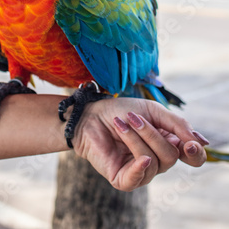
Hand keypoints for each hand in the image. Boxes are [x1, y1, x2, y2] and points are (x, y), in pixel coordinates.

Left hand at [72, 98, 207, 191]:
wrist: (90, 115)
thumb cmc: (119, 111)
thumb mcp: (152, 110)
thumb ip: (177, 124)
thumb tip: (201, 143)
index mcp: (167, 143)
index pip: (192, 157)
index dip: (195, 153)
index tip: (190, 143)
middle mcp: (157, 160)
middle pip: (171, 156)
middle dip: (152, 134)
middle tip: (133, 118)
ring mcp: (140, 171)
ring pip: (154, 162)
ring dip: (137, 139)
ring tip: (120, 124)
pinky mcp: (123, 179)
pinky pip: (138, 178)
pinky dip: (140, 166)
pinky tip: (139, 156)